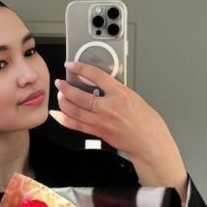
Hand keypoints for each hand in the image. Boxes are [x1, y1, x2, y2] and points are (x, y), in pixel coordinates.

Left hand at [51, 60, 188, 198]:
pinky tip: (58, 114)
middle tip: (61, 82)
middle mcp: (108, 108)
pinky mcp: (97, 132)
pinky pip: (75, 125)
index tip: (72, 65)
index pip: (95, 76)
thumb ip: (115, 89)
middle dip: (65, 87)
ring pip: (74, 110)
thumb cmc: (146, 121)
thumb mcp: (133, 96)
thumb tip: (99, 82)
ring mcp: (101, 121)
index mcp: (120, 94)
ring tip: (60, 95)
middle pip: (79, 95)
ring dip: (63, 101)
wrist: (149, 141)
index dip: (80, 68)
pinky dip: (64, 119)